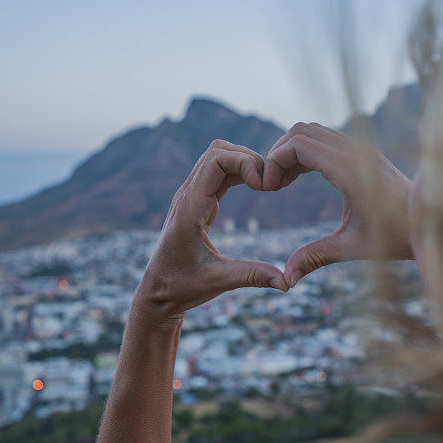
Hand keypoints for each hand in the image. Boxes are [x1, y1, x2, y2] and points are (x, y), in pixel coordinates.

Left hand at [132, 140, 288, 323]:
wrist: (157, 293)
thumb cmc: (182, 287)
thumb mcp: (218, 281)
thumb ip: (252, 276)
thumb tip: (286, 282)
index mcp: (190, 207)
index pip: (216, 159)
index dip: (245, 162)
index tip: (265, 187)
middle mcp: (187, 195)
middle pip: (217, 150)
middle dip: (248, 158)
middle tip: (270, 183)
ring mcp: (190, 196)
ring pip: (216, 158)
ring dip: (243, 163)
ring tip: (266, 185)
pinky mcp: (196, 202)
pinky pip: (217, 173)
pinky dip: (238, 172)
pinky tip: (255, 187)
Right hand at [263, 123, 412, 286]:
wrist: (435, 223)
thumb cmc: (397, 237)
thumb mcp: (352, 248)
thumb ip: (315, 257)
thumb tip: (285, 279)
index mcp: (350, 170)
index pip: (298, 144)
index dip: (274, 161)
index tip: (268, 188)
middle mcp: (356, 152)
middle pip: (301, 131)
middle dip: (278, 153)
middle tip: (272, 185)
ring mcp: (362, 149)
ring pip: (313, 131)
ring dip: (292, 151)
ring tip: (282, 183)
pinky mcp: (365, 153)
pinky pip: (326, 139)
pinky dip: (307, 152)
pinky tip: (300, 179)